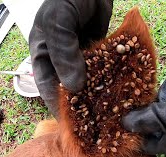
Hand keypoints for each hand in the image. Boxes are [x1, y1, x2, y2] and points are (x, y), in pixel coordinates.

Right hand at [29, 0, 112, 116]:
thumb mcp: (57, 23)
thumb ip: (63, 53)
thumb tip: (74, 87)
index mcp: (44, 58)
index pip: (50, 89)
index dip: (61, 107)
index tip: (74, 124)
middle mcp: (63, 62)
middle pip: (71, 90)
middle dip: (83, 106)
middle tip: (97, 123)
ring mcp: (82, 58)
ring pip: (90, 82)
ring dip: (99, 95)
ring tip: (112, 111)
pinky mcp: (99, 53)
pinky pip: (104, 69)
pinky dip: (111, 79)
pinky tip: (121, 90)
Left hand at [123, 27, 165, 153]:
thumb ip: (161, 120)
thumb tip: (127, 125)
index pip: (151, 144)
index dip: (134, 138)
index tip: (115, 128)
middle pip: (145, 126)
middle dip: (130, 119)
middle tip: (110, 111)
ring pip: (144, 109)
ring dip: (131, 104)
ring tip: (113, 99)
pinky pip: (149, 93)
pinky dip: (139, 90)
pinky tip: (127, 87)